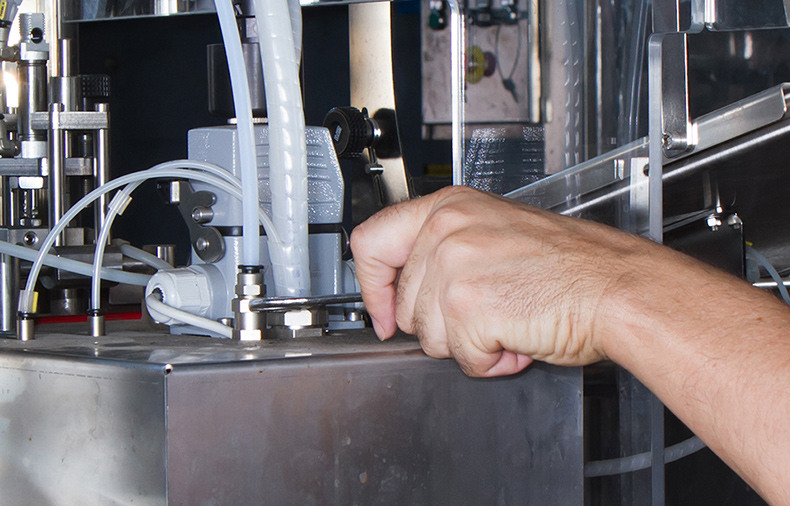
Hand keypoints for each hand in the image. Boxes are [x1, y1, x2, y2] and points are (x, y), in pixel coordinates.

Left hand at [351, 186, 651, 376]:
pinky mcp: (468, 305)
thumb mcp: (494, 235)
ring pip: (429, 338)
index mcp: (448, 208)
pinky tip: (518, 336)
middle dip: (444, 326)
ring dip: (470, 343)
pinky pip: (461, 358)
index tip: (383, 313)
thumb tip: (407, 291)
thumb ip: (444, 252)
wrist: (617, 287)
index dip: (372, 287)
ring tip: (510, 319)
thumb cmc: (570, 267)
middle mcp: (445, 230)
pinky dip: (491, 361)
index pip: (370, 242)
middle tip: (491, 311)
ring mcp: (454, 267)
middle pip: (405, 307)